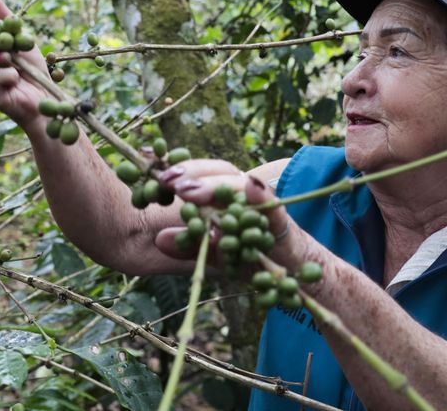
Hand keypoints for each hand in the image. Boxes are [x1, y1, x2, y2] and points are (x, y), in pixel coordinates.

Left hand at [154, 159, 297, 267]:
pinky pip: (272, 206)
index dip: (183, 171)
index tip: (161, 178)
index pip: (205, 174)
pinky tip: (252, 187)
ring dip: (216, 185)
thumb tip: (159, 239)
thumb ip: (188, 246)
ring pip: (241, 185)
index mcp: (226, 197)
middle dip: (194, 174)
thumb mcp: (213, 254)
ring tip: (191, 191)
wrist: (287, 274)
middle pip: (221, 171)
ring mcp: (263, 205)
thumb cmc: (248, 257)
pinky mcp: (282, 221)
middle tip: (169, 181)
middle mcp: (244, 194)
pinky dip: (263, 195)